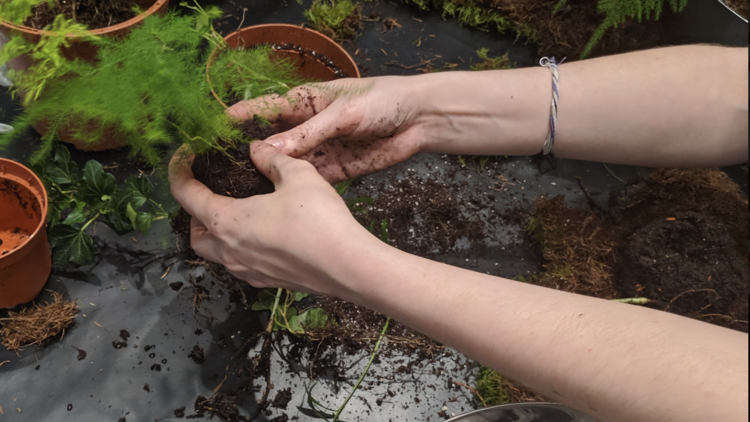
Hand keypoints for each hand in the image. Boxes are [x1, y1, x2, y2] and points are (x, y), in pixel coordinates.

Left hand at [168, 141, 378, 295]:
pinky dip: (239, 249)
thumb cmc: (319, 220)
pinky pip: (240, 266)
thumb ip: (272, 158)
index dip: (179, 170)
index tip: (184, 155)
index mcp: (227, 221)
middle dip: (194, 213)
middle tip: (211, 192)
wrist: (349, 266)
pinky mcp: (268, 282)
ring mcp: (248, 271)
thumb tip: (256, 149)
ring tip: (237, 214)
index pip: (186, 194)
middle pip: (194, 235)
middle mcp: (230, 251)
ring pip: (216, 255)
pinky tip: (262, 235)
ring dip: (216, 234)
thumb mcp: (297, 174)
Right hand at [227, 77, 426, 182]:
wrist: (419, 119)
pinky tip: (278, 201)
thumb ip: (308, 132)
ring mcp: (320, 150)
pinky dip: (296, 190)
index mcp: (304, 102)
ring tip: (244, 193)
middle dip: (250, 155)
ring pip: (288, 165)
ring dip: (271, 177)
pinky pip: (310, 181)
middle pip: (272, 142)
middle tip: (223, 173)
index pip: (264, 110)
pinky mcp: (336, 171)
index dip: (239, 120)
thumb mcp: (342, 113)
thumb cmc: (381, 100)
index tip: (214, 133)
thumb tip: (267, 148)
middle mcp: (307, 127)